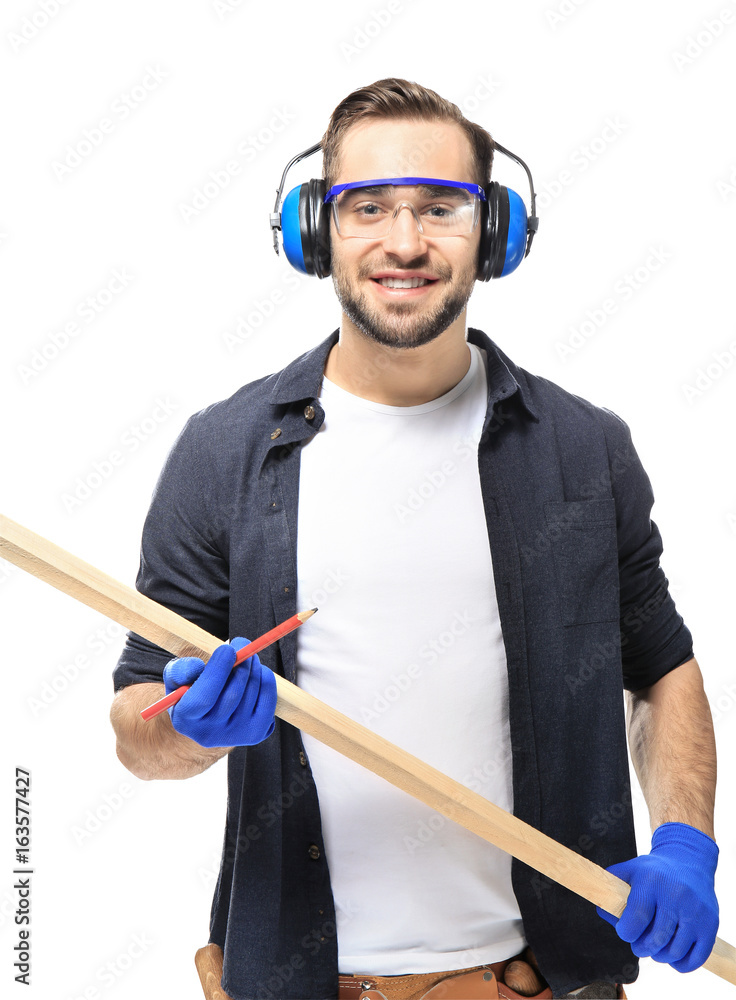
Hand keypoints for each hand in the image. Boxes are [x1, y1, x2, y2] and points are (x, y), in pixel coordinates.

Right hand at [163, 637, 276, 747]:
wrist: (206, 717)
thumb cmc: (189, 690)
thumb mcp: (176, 679)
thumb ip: (180, 671)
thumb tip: (197, 666)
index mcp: (185, 720)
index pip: (204, 698)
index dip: (218, 670)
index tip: (227, 648)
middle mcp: (209, 734)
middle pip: (232, 695)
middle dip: (241, 664)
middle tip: (242, 643)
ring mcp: (233, 736)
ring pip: (251, 695)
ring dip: (254, 668)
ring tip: (248, 656)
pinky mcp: (254, 733)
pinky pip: (267, 702)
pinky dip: (266, 681)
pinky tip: (258, 672)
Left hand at [596, 822, 718, 971]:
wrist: (689, 862)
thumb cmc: (653, 871)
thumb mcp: (628, 871)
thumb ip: (610, 890)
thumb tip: (604, 913)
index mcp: (651, 881)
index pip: (636, 919)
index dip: (626, 932)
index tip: (625, 931)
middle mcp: (676, 895)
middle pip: (655, 939)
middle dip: (641, 947)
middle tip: (639, 943)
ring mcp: (696, 911)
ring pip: (674, 951)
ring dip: (660, 956)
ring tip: (655, 946)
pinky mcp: (710, 925)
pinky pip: (695, 958)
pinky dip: (680, 964)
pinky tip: (673, 953)